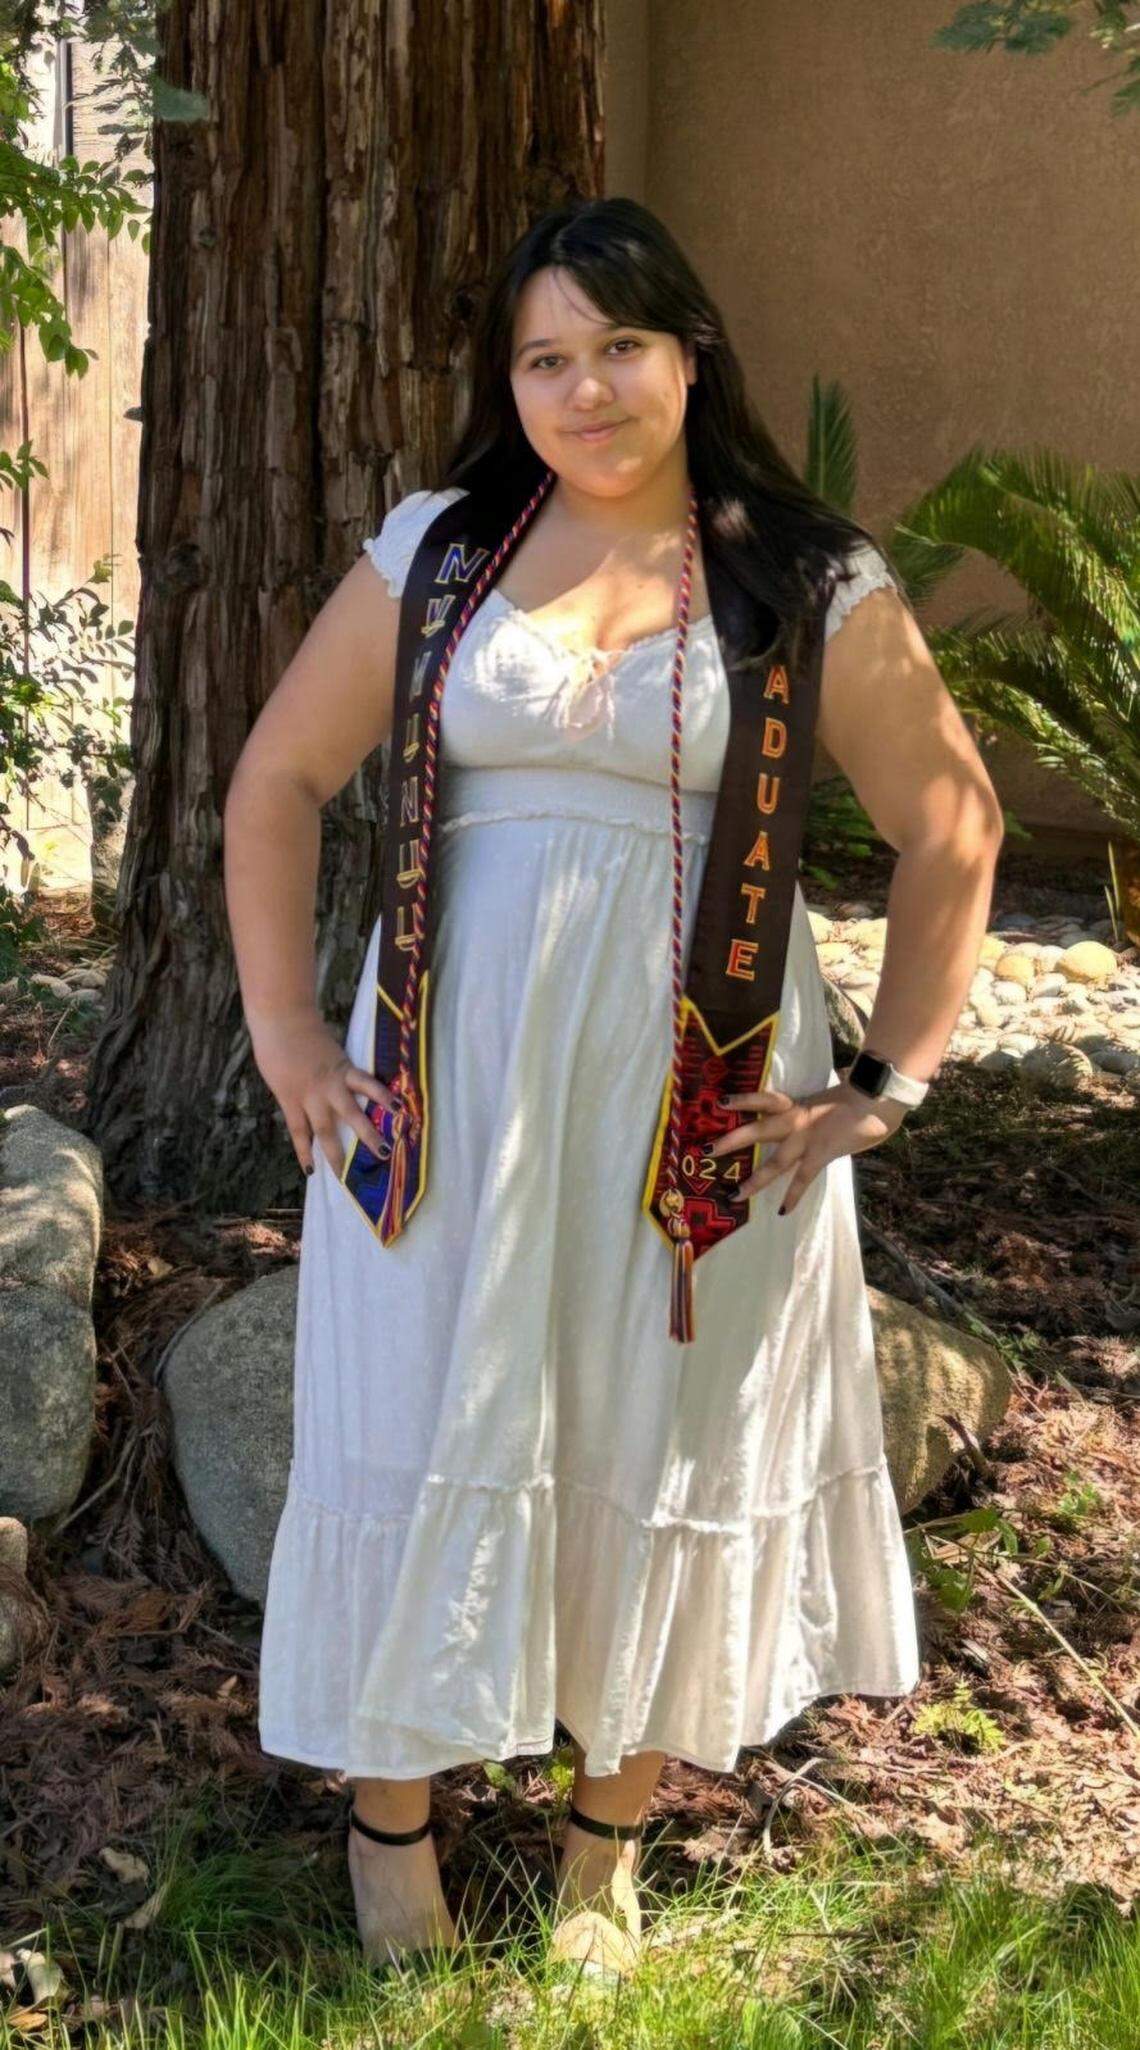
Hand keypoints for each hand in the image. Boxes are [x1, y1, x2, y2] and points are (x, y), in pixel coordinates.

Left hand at [250, 1008, 395, 1178]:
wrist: (281, 1017)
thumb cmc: (272, 1044)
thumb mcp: (275, 1076)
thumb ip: (291, 1092)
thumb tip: (304, 1103)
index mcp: (291, 1099)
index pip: (299, 1133)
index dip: (305, 1153)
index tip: (312, 1172)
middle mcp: (312, 1097)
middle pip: (326, 1131)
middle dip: (338, 1155)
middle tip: (349, 1177)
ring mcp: (330, 1083)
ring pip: (351, 1113)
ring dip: (368, 1133)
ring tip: (385, 1150)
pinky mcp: (345, 1067)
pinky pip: (366, 1085)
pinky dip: (382, 1095)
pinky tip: (397, 1107)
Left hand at [706, 1074, 907, 1215]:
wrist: (875, 1101)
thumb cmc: (851, 1098)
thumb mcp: (820, 1101)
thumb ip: (806, 1110)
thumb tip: (795, 1114)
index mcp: (794, 1104)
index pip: (763, 1099)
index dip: (742, 1100)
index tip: (720, 1103)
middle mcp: (795, 1120)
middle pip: (757, 1130)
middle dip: (731, 1141)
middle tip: (705, 1151)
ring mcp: (807, 1138)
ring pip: (775, 1162)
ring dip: (754, 1180)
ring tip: (735, 1196)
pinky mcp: (821, 1154)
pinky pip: (803, 1178)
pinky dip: (793, 1196)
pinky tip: (783, 1211)